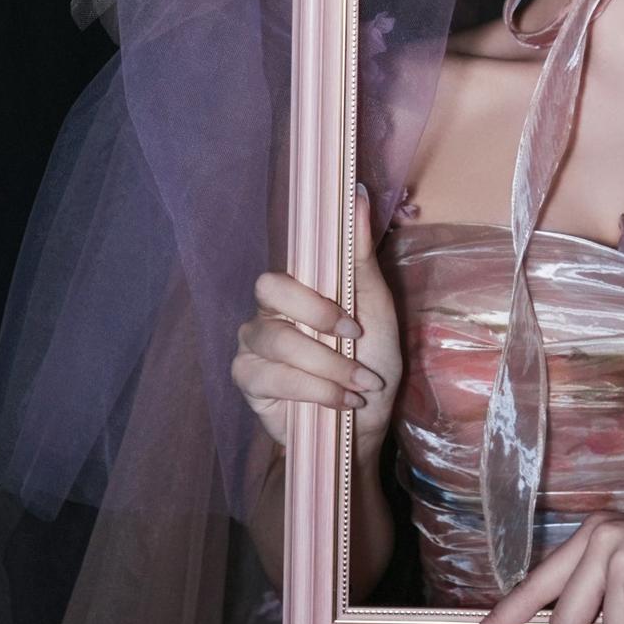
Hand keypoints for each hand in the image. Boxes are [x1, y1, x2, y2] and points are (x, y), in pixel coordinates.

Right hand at [232, 187, 402, 452]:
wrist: (359, 430)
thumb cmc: (370, 364)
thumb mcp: (376, 311)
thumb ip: (360, 256)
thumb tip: (358, 193)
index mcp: (299, 288)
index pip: (287, 265)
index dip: (315, 294)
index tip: (353, 321)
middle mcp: (269, 310)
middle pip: (270, 290)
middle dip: (316, 321)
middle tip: (353, 342)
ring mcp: (253, 344)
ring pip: (278, 340)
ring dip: (328, 366)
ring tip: (360, 384)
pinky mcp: (247, 379)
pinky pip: (273, 377)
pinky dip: (316, 390)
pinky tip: (341, 400)